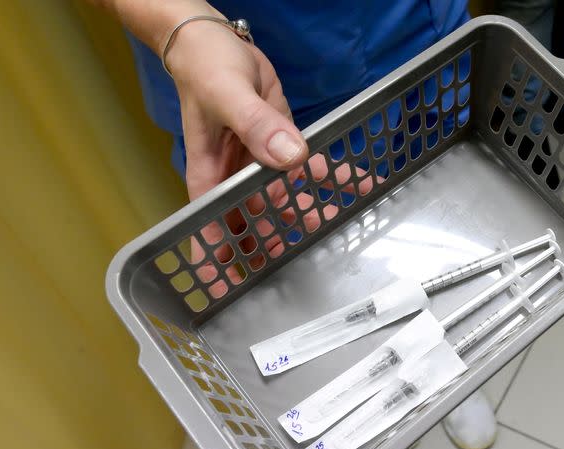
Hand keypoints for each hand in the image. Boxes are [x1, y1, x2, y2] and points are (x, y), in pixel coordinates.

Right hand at [166, 19, 371, 296]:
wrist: (217, 41)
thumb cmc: (206, 69)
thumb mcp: (226, 96)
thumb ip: (256, 127)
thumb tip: (291, 158)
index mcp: (210, 177)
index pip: (212, 228)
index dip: (220, 262)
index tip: (230, 293)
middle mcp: (234, 179)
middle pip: (254, 224)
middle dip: (275, 246)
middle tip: (302, 268)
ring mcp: (259, 165)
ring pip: (287, 200)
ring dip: (311, 212)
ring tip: (337, 221)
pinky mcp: (281, 146)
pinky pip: (309, 167)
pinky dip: (333, 175)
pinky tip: (358, 182)